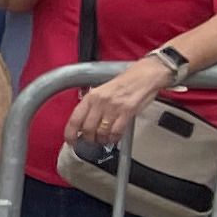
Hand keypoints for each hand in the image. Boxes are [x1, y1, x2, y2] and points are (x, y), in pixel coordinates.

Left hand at [67, 51, 181, 150]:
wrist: (145, 75)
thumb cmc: (126, 82)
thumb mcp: (102, 91)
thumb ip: (92, 106)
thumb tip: (82, 123)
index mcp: (91, 96)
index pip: (74, 119)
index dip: (70, 133)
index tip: (71, 141)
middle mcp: (100, 101)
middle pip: (87, 129)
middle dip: (89, 138)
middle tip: (92, 140)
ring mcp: (114, 107)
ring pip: (101, 132)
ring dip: (102, 139)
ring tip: (104, 139)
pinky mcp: (127, 112)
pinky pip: (116, 131)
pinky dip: (114, 138)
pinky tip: (114, 137)